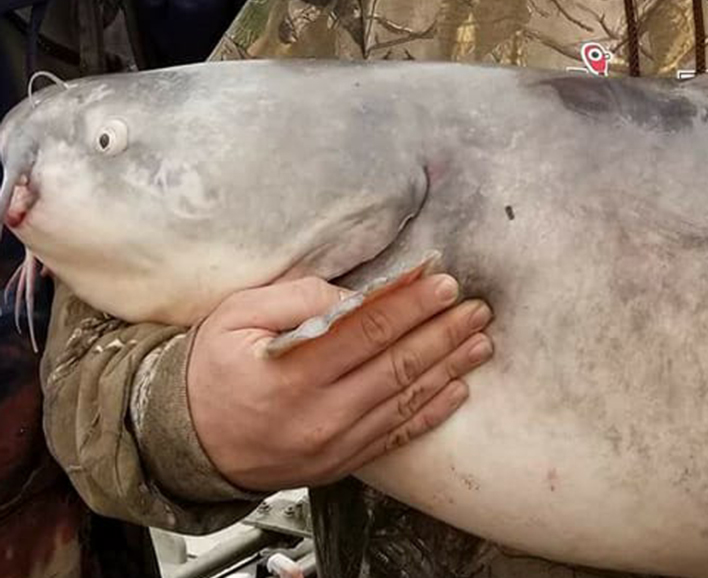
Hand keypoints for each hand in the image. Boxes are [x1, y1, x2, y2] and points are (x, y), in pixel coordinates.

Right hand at [186, 274, 493, 491]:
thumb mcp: (235, 318)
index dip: (411, 303)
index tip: (443, 283)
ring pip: (406, 400)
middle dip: (443, 332)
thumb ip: (294, 301)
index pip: (369, 329)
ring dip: (449, 368)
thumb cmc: (210, 372)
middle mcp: (321, 412)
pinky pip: (395, 436)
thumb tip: (351, 296)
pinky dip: (431, 412)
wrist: (190, 443)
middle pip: (398, 364)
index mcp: (294, 372)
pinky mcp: (341, 461)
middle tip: (476, 309)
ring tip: (480, 343)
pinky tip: (456, 390)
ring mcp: (335, 443)